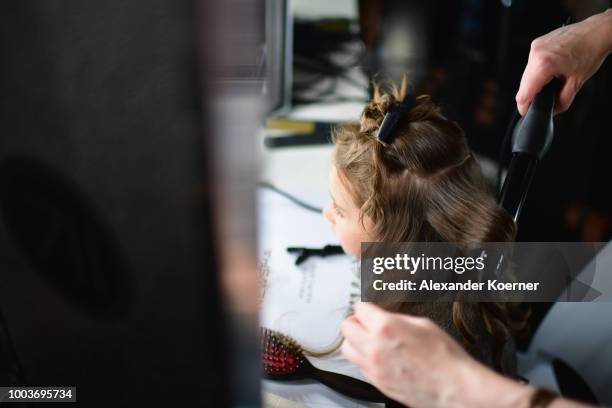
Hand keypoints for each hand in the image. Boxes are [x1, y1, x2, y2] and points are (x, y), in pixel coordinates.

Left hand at [340, 302, 530, 407]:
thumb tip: (387, 318)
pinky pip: (360, 366)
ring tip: (368, 339)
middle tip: (365, 322)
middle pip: (347, 327)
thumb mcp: (423, 324)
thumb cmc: (445, 357)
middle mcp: (374, 347)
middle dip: (356, 322)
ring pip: (347, 349)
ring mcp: (374, 367)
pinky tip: (378, 356)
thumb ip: (398, 319)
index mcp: (386, 327)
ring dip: (355, 341)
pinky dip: (364, 358)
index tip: (370, 309)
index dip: (367, 307)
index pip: (360, 309)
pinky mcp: (377, 383)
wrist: (454, 387)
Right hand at [516, 9, 611, 114]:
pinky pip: (531, 64)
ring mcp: (535, 47)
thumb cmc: (590, 52)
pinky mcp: (537, 43)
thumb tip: (551, 110)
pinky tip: (552, 69)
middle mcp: (536, 54)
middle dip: (533, 93)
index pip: (524, 94)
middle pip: (523, 85)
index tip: (528, 111)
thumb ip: (561, 102)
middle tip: (547, 96)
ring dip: (535, 82)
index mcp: (544, 64)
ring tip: (552, 79)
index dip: (525, 107)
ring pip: (526, 74)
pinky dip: (538, 71)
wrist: (597, 32)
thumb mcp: (576, 83)